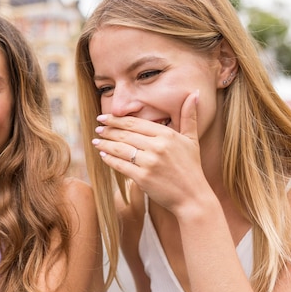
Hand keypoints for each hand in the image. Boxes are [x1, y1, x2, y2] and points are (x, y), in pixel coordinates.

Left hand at [92, 90, 210, 215]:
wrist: (192, 197)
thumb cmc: (191, 167)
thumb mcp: (192, 140)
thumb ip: (189, 116)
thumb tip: (194, 93)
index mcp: (167, 135)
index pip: (135, 123)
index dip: (117, 119)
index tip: (104, 117)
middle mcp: (157, 147)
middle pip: (125, 134)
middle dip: (108, 130)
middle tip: (97, 128)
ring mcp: (149, 163)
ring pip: (120, 149)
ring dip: (105, 143)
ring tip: (96, 140)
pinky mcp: (143, 178)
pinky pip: (120, 165)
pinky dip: (109, 159)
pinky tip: (103, 154)